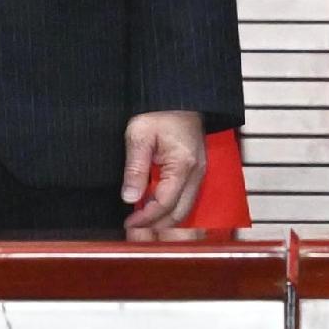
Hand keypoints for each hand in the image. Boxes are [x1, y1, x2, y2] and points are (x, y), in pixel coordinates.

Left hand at [121, 110, 208, 236]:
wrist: (179, 95)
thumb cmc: (160, 110)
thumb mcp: (139, 135)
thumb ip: (135, 168)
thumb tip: (129, 198)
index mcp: (183, 165)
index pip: (165, 204)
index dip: (146, 218)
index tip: (128, 223)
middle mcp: (197, 173)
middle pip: (179, 214)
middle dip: (156, 228)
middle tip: (134, 232)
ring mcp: (200, 173)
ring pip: (185, 210)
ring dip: (164, 222)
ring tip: (141, 225)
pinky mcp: (196, 172)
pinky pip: (185, 200)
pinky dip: (170, 210)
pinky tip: (153, 210)